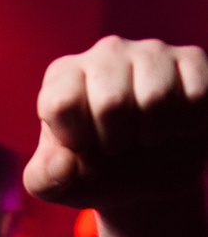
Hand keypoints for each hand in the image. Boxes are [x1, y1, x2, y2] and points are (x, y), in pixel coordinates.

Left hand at [24, 36, 207, 212]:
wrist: (145, 180)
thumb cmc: (94, 174)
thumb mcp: (57, 186)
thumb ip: (44, 178)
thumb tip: (65, 163)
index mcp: (63, 76)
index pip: (61, 102)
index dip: (77, 138)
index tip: (83, 146)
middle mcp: (106, 52)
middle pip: (111, 101)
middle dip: (117, 140)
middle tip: (119, 144)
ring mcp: (151, 51)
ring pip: (156, 96)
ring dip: (153, 133)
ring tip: (146, 134)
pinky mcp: (191, 59)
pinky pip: (196, 93)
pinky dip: (186, 124)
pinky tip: (175, 125)